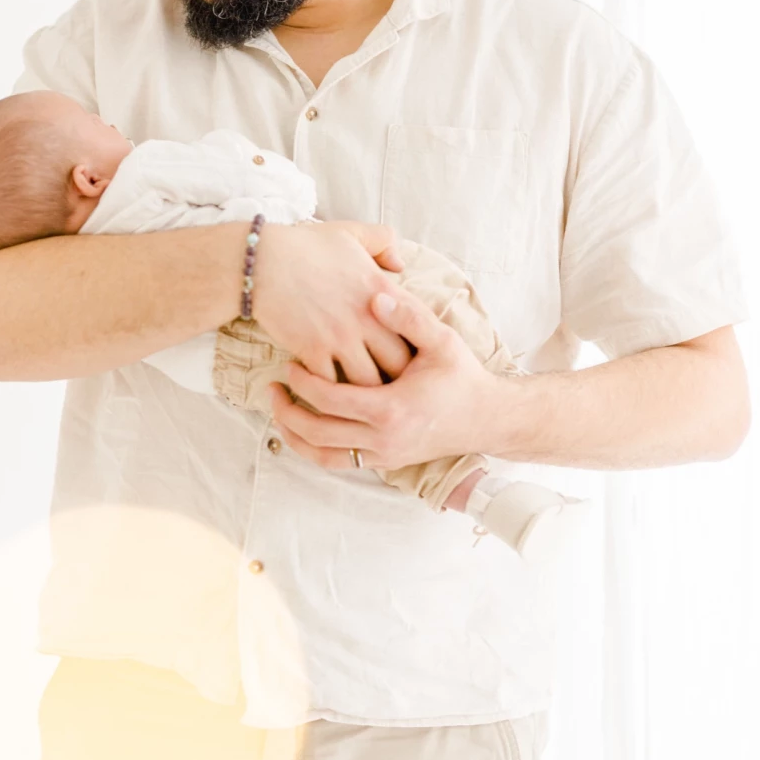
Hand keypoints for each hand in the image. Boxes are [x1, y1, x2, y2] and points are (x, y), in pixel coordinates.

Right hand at [251, 221, 412, 385]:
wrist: (261, 261)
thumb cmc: (306, 245)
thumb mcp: (352, 232)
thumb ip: (383, 242)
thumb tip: (400, 263)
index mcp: (382, 291)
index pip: (418, 329)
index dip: (419, 345)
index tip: (412, 353)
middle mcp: (367, 319)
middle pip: (400, 365)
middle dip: (399, 378)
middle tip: (392, 383)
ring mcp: (340, 339)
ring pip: (368, 383)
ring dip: (366, 392)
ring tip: (363, 397)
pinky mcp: (312, 352)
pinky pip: (332, 386)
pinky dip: (332, 392)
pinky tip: (329, 390)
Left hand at [267, 280, 514, 468]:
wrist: (488, 418)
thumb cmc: (464, 377)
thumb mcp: (442, 340)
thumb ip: (408, 317)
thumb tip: (375, 296)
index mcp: (391, 409)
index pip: (329, 400)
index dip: (302, 383)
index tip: (287, 365)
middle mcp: (383, 439)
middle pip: (317, 432)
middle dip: (287, 412)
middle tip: (271, 390)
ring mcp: (384, 455)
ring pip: (324, 457)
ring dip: (296, 438)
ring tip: (279, 415)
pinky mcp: (386, 462)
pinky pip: (341, 464)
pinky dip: (317, 450)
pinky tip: (305, 431)